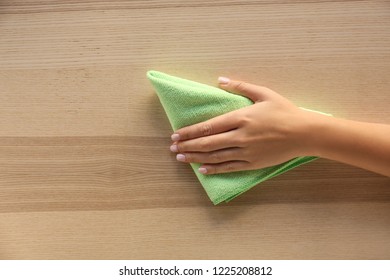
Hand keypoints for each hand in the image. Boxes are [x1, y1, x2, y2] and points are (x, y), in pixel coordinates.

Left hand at [169, 77, 313, 174]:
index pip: (208, 127)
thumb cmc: (284, 111)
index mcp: (241, 117)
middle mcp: (240, 136)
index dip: (190, 132)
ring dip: (196, 158)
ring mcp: (246, 151)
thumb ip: (240, 86)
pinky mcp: (253, 163)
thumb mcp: (264, 93)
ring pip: (215, 157)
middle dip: (188, 146)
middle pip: (208, 143)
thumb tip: (219, 80)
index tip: (176, 135)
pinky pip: (230, 167)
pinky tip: (202, 170)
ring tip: (181, 159)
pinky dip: (214, 169)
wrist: (305, 133)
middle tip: (172, 148)